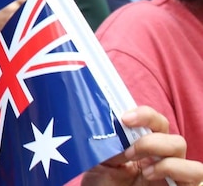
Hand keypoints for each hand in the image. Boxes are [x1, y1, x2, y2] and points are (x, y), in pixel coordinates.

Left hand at [80, 106, 202, 184]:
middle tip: (129, 152)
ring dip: (166, 156)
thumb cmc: (102, 183)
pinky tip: (151, 176)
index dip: (145, 115)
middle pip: (174, 138)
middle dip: (152, 140)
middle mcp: (161, 159)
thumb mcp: (100, 160)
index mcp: (143, 146)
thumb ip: (110, 145)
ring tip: (143, 170)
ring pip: (187, 155)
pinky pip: (195, 177)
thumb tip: (116, 130)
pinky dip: (175, 170)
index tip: (125, 118)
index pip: (156, 123)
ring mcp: (171, 175)